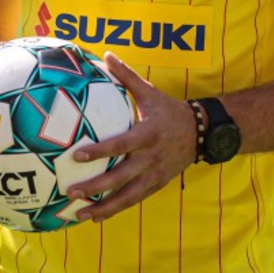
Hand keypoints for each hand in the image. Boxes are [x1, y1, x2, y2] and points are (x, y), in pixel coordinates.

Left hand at [63, 52, 196, 222]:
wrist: (202, 133)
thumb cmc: (169, 110)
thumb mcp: (150, 92)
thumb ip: (127, 76)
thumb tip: (106, 55)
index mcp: (148, 134)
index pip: (121, 145)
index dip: (100, 151)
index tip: (77, 156)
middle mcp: (150, 158)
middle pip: (121, 177)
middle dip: (95, 187)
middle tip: (71, 192)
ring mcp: (154, 175)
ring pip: (127, 197)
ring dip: (103, 208)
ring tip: (79, 215)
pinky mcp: (156, 185)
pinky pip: (133, 201)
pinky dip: (115, 210)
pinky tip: (95, 217)